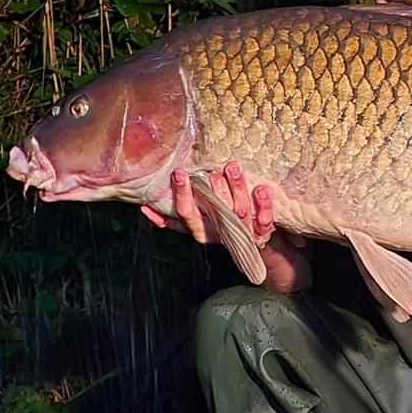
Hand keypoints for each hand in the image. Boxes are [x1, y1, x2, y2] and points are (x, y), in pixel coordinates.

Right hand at [141, 163, 312, 293]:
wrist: (253, 244)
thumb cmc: (222, 223)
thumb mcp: (198, 220)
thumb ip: (175, 215)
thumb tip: (147, 205)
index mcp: (202, 229)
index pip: (188, 214)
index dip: (182, 195)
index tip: (179, 174)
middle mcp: (221, 231)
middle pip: (215, 212)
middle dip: (213, 192)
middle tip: (212, 173)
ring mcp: (243, 231)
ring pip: (239, 211)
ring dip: (237, 189)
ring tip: (234, 168)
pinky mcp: (263, 231)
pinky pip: (264, 220)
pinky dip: (263, 204)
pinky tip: (261, 188)